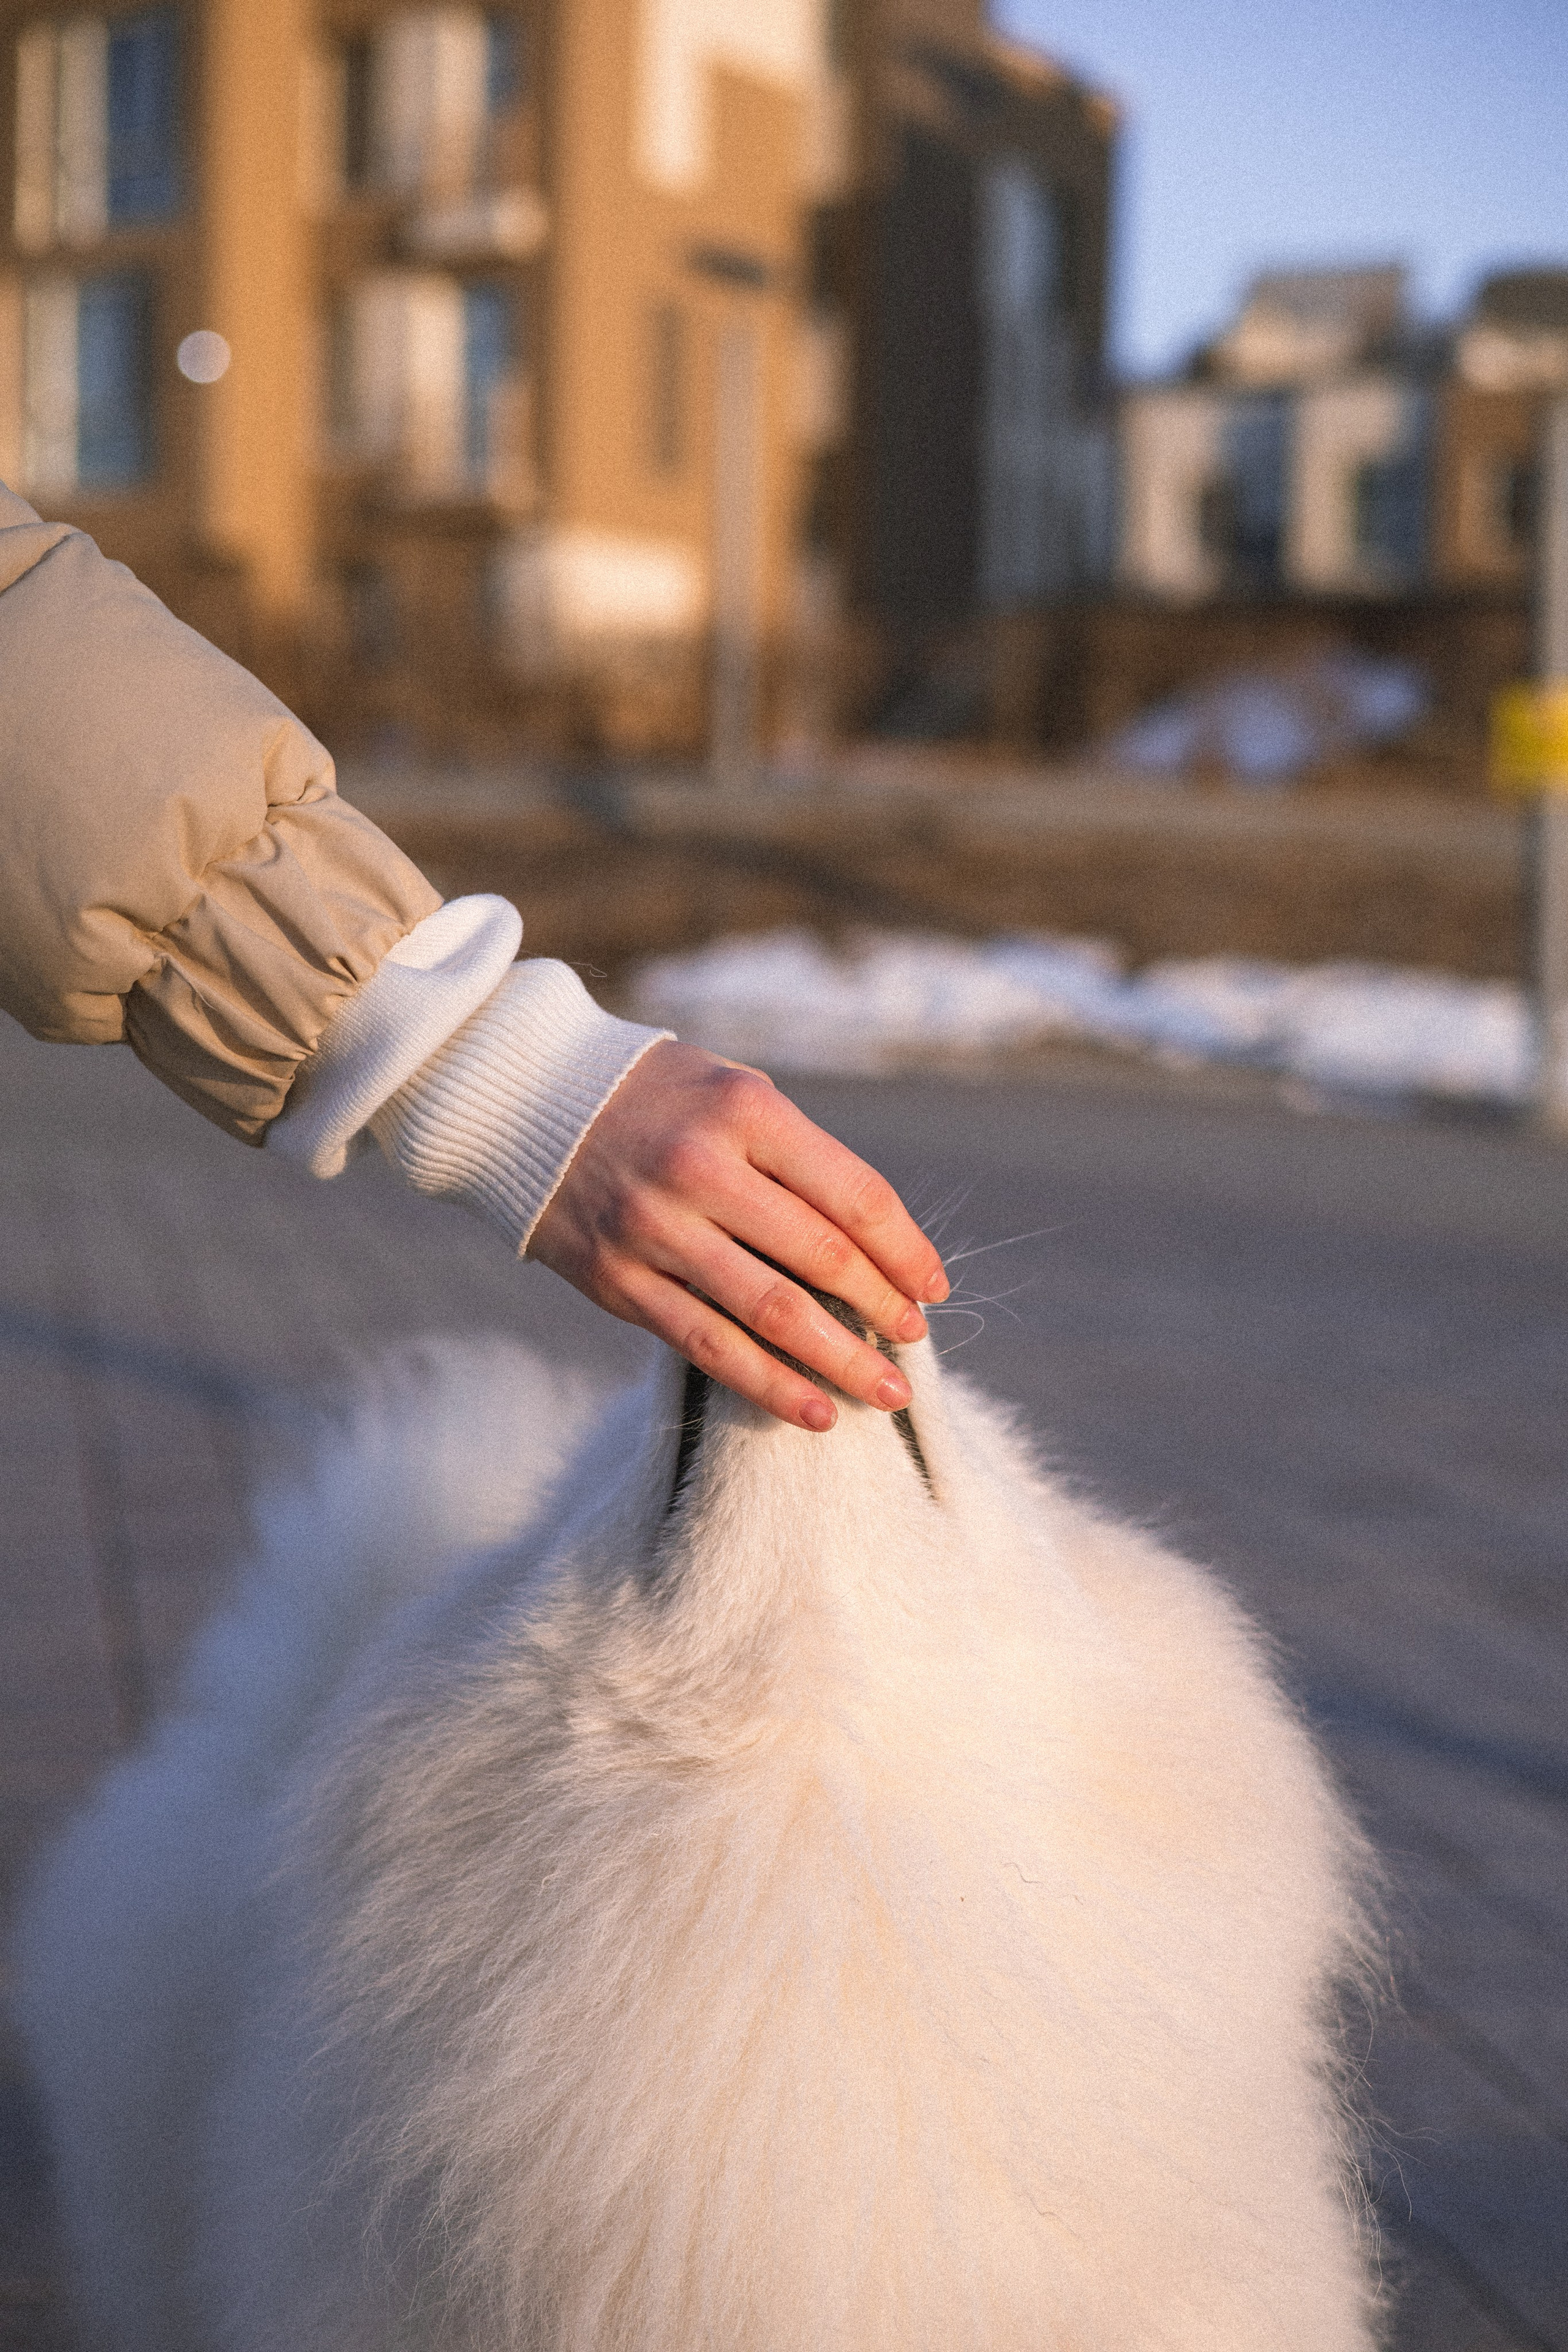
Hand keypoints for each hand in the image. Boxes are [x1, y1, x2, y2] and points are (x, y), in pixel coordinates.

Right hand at [528, 1041, 947, 1431]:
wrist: (529, 1103)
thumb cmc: (662, 1100)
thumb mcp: (736, 1093)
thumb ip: (800, 1158)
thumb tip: (880, 1250)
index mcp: (746, 1112)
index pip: (853, 1195)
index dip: (905, 1250)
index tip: (933, 1288)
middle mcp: (701, 1169)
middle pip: (821, 1257)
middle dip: (882, 1307)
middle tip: (915, 1341)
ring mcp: (655, 1229)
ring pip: (771, 1313)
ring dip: (841, 1362)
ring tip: (887, 1392)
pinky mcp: (619, 1280)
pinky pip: (708, 1345)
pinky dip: (769, 1384)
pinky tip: (815, 1412)